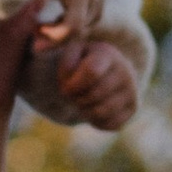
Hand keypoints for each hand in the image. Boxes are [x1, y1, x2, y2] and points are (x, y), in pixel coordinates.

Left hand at [16, 34, 138, 134]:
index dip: (72, 85)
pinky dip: (95, 121)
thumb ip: (52, 48)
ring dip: (84, 111)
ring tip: (82, 101)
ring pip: (100, 113)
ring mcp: (132, 90)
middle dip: (75, 99)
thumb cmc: (79, 62)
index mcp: (107, 53)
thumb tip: (38, 47)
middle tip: (73, 94)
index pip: (91, 73)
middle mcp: (125, 71)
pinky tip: (94, 108)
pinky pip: (109, 124)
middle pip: (92, 96)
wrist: (105, 72)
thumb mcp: (67, 52)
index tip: (65, 86)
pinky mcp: (133, 108)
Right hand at [31, 0, 107, 48]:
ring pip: (80, 28)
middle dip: (65, 35)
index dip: (71, 25)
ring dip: (57, 38)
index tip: (44, 26)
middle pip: (90, 22)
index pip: (93, 12)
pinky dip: (55, 35)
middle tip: (38, 40)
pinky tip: (37, 29)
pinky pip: (72, 27)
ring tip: (35, 37)